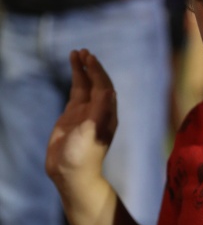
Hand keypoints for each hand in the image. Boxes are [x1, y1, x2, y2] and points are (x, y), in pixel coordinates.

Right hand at [46, 49, 116, 187]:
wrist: (71, 173)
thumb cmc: (85, 155)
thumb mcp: (93, 132)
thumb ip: (100, 110)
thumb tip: (109, 90)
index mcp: (107, 114)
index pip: (104, 87)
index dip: (97, 72)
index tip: (89, 58)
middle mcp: (98, 111)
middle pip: (96, 83)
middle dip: (91, 67)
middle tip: (83, 52)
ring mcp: (84, 113)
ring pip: (85, 86)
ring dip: (81, 70)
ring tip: (75, 54)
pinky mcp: (72, 117)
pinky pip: (76, 93)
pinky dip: (75, 81)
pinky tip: (74, 71)